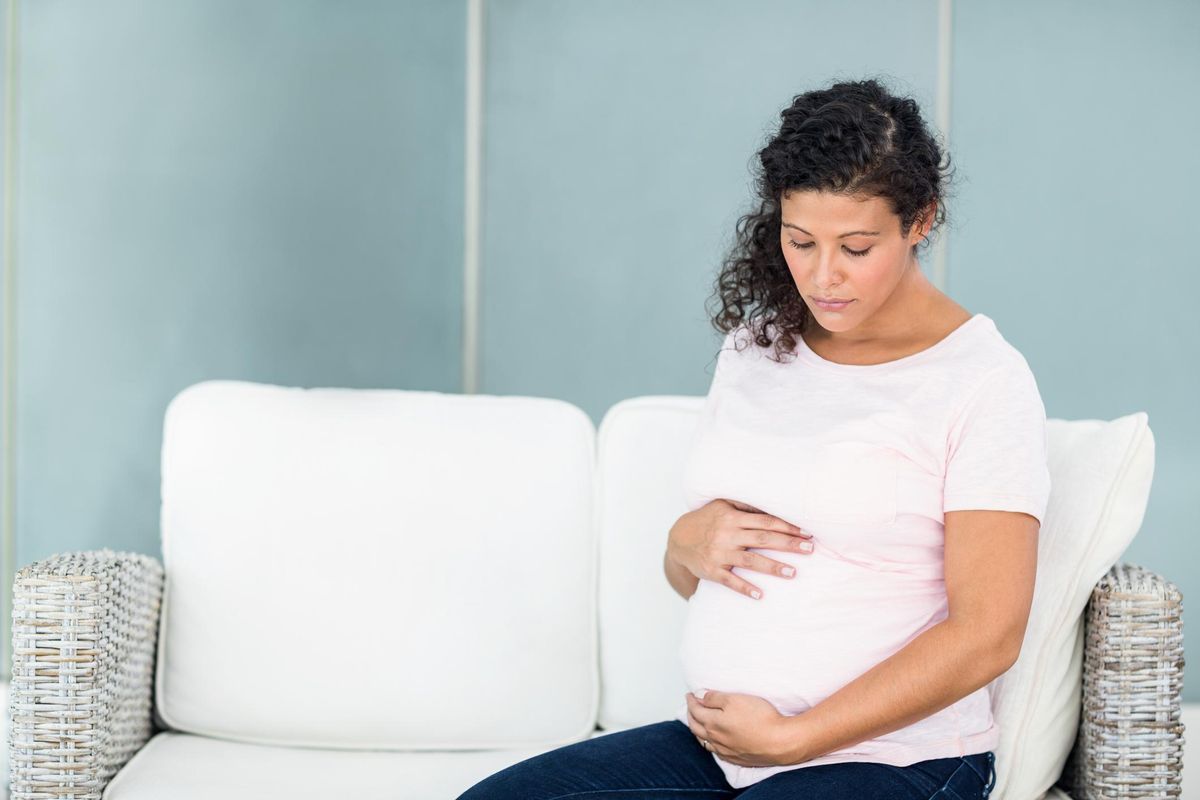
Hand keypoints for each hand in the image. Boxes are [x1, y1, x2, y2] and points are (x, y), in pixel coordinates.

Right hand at [667, 499, 814, 600]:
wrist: (679, 539)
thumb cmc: (707, 520)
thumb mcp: (722, 505)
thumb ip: (745, 504)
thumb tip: (773, 503)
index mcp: (732, 517)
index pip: (765, 521)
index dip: (787, 526)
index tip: (806, 532)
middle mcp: (727, 535)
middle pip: (762, 540)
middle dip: (787, 544)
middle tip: (809, 549)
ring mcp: (719, 554)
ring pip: (750, 561)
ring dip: (772, 567)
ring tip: (793, 573)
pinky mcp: (712, 571)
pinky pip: (730, 581)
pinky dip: (745, 588)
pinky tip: (760, 594)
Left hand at [684, 689, 805, 766]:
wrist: (780, 742)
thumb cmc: (760, 718)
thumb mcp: (735, 699)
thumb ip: (714, 698)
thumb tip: (700, 697)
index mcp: (713, 723)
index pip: (695, 710)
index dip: (691, 701)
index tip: (690, 694)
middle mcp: (716, 739)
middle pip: (695, 727)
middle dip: (691, 715)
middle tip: (691, 706)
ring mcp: (725, 750)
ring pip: (704, 741)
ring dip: (698, 730)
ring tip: (697, 723)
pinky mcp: (736, 758)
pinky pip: (716, 751)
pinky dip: (710, 744)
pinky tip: (713, 742)